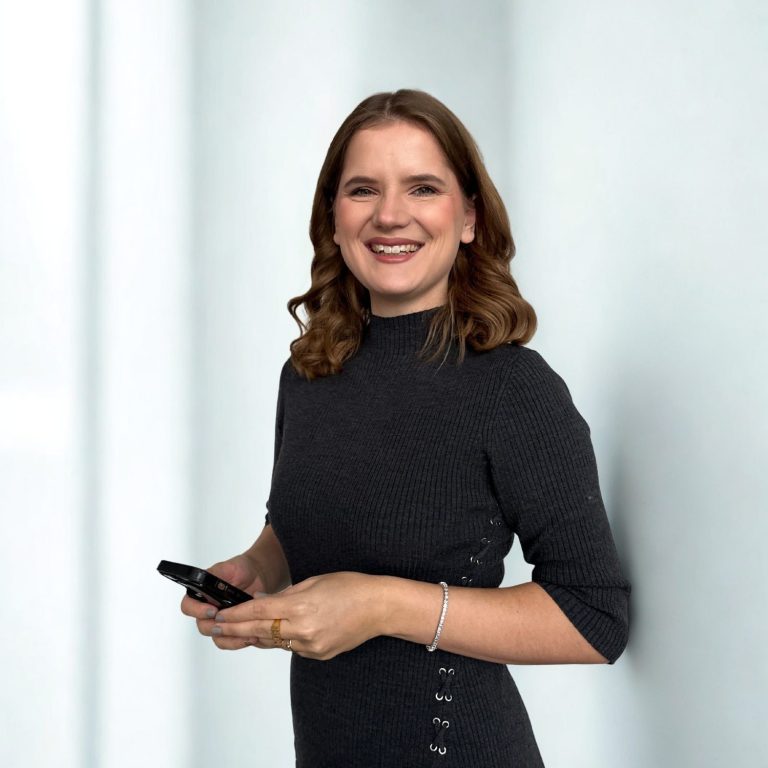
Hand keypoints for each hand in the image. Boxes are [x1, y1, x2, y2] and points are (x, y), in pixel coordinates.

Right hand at [180, 554, 267, 649]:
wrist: (257, 576)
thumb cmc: (241, 570)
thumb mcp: (228, 567)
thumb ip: (217, 572)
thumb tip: (208, 579)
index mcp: (201, 593)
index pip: (188, 606)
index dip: (197, 611)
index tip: (213, 610)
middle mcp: (206, 609)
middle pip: (202, 625)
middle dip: (214, 627)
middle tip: (229, 623)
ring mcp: (219, 620)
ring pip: (215, 636)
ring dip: (228, 637)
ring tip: (243, 633)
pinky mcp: (231, 628)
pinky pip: (229, 641)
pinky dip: (238, 641)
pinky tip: (250, 637)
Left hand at [211, 572, 384, 659]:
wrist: (378, 608)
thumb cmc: (350, 587)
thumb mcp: (313, 582)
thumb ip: (285, 595)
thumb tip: (261, 602)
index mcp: (300, 607)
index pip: (258, 612)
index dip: (236, 614)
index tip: (219, 614)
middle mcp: (303, 630)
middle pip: (259, 631)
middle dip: (235, 628)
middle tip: (215, 627)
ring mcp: (311, 645)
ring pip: (274, 642)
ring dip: (254, 636)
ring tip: (235, 631)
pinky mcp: (318, 654)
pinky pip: (292, 647)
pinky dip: (280, 638)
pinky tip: (271, 633)